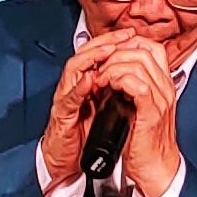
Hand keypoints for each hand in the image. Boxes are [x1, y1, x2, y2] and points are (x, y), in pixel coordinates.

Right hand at [38, 33, 127, 185]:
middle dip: (104, 42)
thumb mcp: (104, 108)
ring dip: (91, 58)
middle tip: (123, 36)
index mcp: (85, 84)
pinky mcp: (61, 115)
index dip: (114, 42)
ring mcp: (65, 98)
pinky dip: (79, 87)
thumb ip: (114, 92)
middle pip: (85, 54)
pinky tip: (90, 80)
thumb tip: (136, 79)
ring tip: (109, 51)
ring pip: (74, 69)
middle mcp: (73, 86)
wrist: (64, 161)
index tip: (132, 35)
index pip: (98, 55)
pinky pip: (69, 97)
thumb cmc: (83, 134)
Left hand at [93, 35, 183, 196]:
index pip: (151, 47)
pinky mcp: (152, 111)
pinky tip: (105, 86)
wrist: (156, 168)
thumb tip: (113, 74)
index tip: (108, 56)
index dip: (127, 45)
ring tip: (100, 78)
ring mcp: (161, 98)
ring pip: (138, 61)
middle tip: (99, 66)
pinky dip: (116, 79)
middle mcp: (165, 87)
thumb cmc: (145, 142)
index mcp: (164, 84)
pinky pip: (136, 83)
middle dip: (115, 53)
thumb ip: (133, 89)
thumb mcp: (140, 108)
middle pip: (143, 49)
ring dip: (112, 65)